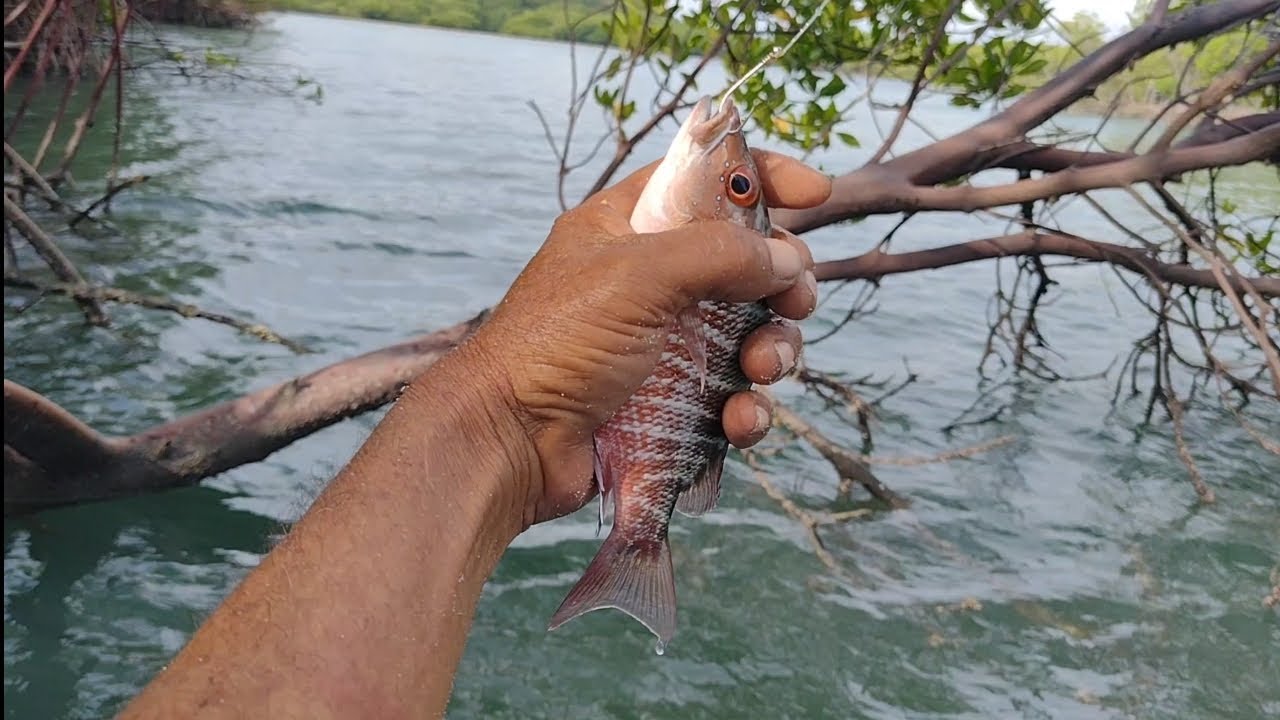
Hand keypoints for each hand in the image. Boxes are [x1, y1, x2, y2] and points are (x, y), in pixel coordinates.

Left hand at [467, 150, 830, 527]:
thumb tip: (789, 260)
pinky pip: (730, 396)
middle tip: (794, 302)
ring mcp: (661, 343)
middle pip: (744, 264)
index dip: (761, 179)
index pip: (705, 180)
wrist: (511, 443)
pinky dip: (746, 408)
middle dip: (782, 282)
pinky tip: (740, 420)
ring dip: (773, 350)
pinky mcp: (669, 402)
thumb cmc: (556, 344)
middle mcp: (649, 280)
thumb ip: (720, 255)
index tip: (814, 194)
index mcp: (629, 227)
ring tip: (762, 368)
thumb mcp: (638, 275)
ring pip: (748, 335)